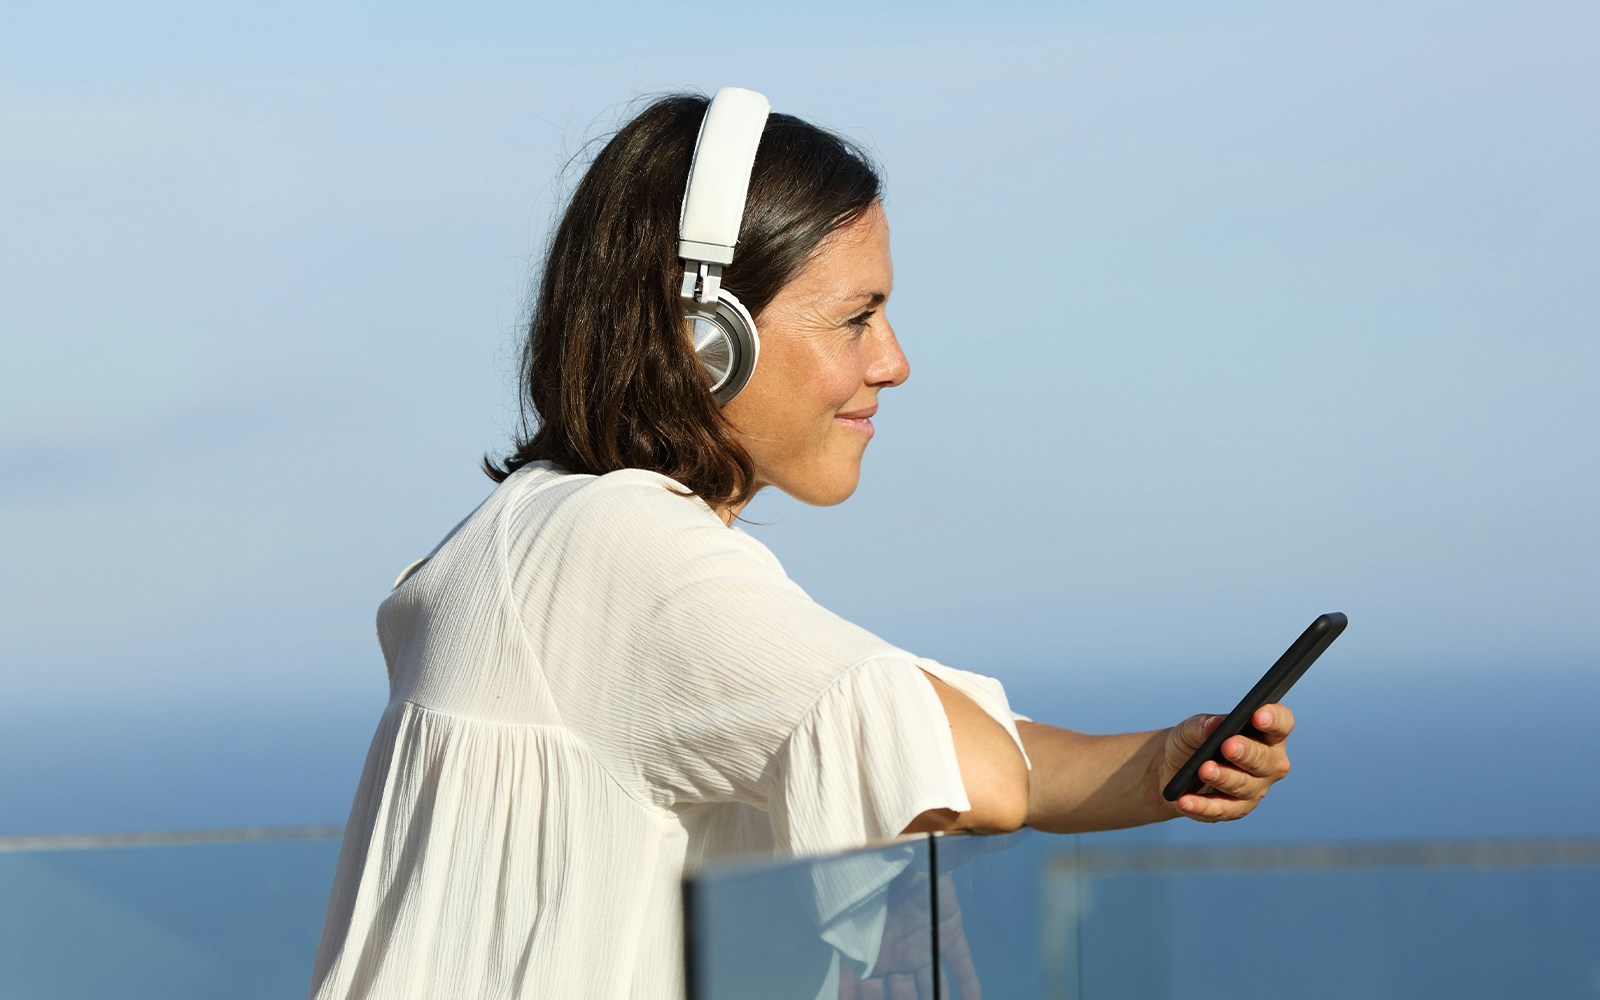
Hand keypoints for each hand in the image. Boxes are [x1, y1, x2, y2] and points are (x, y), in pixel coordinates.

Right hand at [837, 870, 980, 998]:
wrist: (906, 845)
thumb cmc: (875, 866)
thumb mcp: (858, 892)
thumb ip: (852, 916)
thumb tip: (838, 947)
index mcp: (869, 945)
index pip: (856, 984)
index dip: (852, 998)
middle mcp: (894, 952)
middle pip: (897, 995)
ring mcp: (922, 946)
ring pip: (928, 987)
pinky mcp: (948, 933)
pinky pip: (961, 964)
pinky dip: (969, 985)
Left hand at [1159, 705, 1293, 822]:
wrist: (1174, 769)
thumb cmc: (1194, 742)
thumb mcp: (1192, 728)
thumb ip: (1202, 725)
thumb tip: (1214, 724)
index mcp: (1266, 734)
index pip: (1282, 724)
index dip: (1274, 719)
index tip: (1258, 714)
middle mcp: (1269, 763)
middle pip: (1266, 760)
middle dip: (1247, 753)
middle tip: (1227, 746)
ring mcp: (1255, 788)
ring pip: (1245, 786)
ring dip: (1224, 778)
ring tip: (1203, 770)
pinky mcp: (1236, 809)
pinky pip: (1222, 809)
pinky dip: (1203, 805)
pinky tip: (1186, 800)